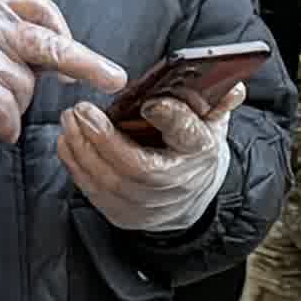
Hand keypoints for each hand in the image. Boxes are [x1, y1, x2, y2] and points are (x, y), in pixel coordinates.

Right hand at [0, 0, 121, 160]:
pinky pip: (6, 106)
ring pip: (24, 83)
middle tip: (113, 77)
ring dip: (17, 106)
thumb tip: (67, 65)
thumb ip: (11, 47)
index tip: (76, 54)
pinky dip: (7, 122)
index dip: (62, 29)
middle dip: (84, 60)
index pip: (36, 6)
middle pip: (43, 40)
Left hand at [57, 92, 228, 236]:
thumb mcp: (211, 123)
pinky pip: (94, 192)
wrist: (189, 199)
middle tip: (82, 109)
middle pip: (136, 166)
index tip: (150, 103)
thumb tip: (232, 85)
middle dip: (103, 137)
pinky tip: (67, 142)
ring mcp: (148, 205)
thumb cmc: (193, 151)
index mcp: (199, 153)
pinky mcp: (124, 215)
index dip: (171, 119)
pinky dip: (76, 166)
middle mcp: (175, 184)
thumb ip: (217, 101)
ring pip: (109, 181)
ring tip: (70, 120)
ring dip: (83, 149)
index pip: (189, 136)